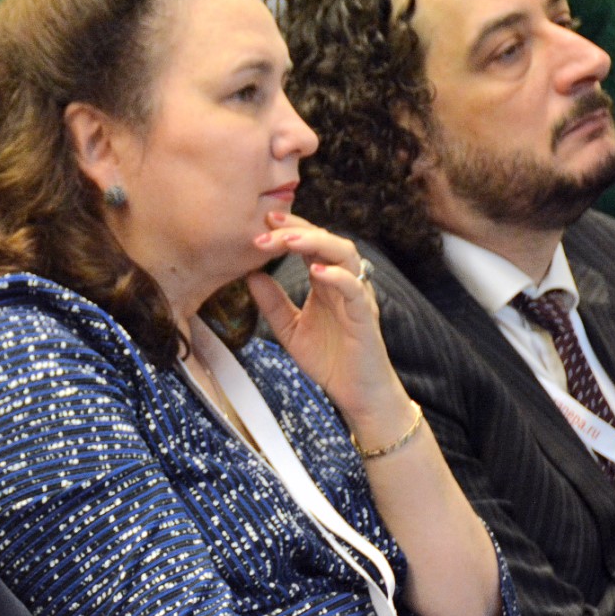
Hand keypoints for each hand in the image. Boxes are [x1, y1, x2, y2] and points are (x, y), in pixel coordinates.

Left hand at [246, 212, 407, 430]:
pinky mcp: (365, 316)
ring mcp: (356, 297)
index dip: (288, 229)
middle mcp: (343, 283)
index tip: (262, 222)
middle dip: (296, 230)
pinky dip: (337, 276)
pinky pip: (355, 288)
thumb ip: (272, 302)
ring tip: (289, 240)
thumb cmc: (329, 359)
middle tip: (267, 227)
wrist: (356, 393)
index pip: (309, 244)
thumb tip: (249, 274)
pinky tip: (316, 271)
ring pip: (344, 255)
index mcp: (325, 282)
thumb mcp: (289, 328)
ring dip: (316, 243)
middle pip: (326, 241)